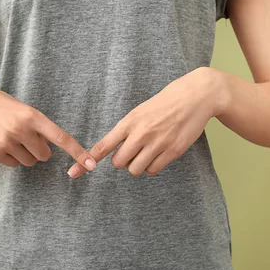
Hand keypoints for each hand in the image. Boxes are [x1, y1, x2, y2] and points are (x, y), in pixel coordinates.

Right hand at [0, 82, 96, 169]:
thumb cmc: (0, 105)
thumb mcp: (22, 108)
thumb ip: (38, 126)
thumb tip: (51, 147)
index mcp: (32, 116)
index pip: (61, 138)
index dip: (78, 152)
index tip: (92, 164)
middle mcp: (21, 129)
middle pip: (44, 155)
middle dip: (39, 149)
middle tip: (26, 137)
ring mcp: (6, 142)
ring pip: (29, 162)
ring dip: (25, 154)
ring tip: (11, 138)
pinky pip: (13, 164)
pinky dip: (10, 157)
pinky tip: (0, 142)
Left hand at [67, 67, 225, 177]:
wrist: (196, 96)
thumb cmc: (166, 102)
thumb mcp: (141, 110)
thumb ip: (128, 128)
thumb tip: (116, 147)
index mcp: (130, 121)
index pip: (103, 145)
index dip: (86, 161)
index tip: (73, 173)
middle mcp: (141, 133)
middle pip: (119, 163)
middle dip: (123, 161)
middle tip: (132, 152)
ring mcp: (157, 143)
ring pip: (135, 169)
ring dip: (138, 166)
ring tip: (147, 153)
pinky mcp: (173, 151)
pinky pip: (154, 170)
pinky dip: (153, 167)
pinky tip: (158, 155)